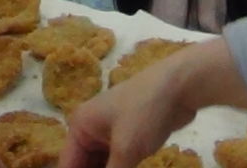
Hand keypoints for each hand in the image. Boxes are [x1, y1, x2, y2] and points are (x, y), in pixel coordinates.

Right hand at [60, 63, 196, 167]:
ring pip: (101, 164)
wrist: (179, 86)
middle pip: (84, 164)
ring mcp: (109, 132)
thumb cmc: (145, 112)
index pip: (67, 165)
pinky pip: (115, 161)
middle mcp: (90, 129)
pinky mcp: (127, 137)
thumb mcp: (125, 150)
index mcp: (80, 126)